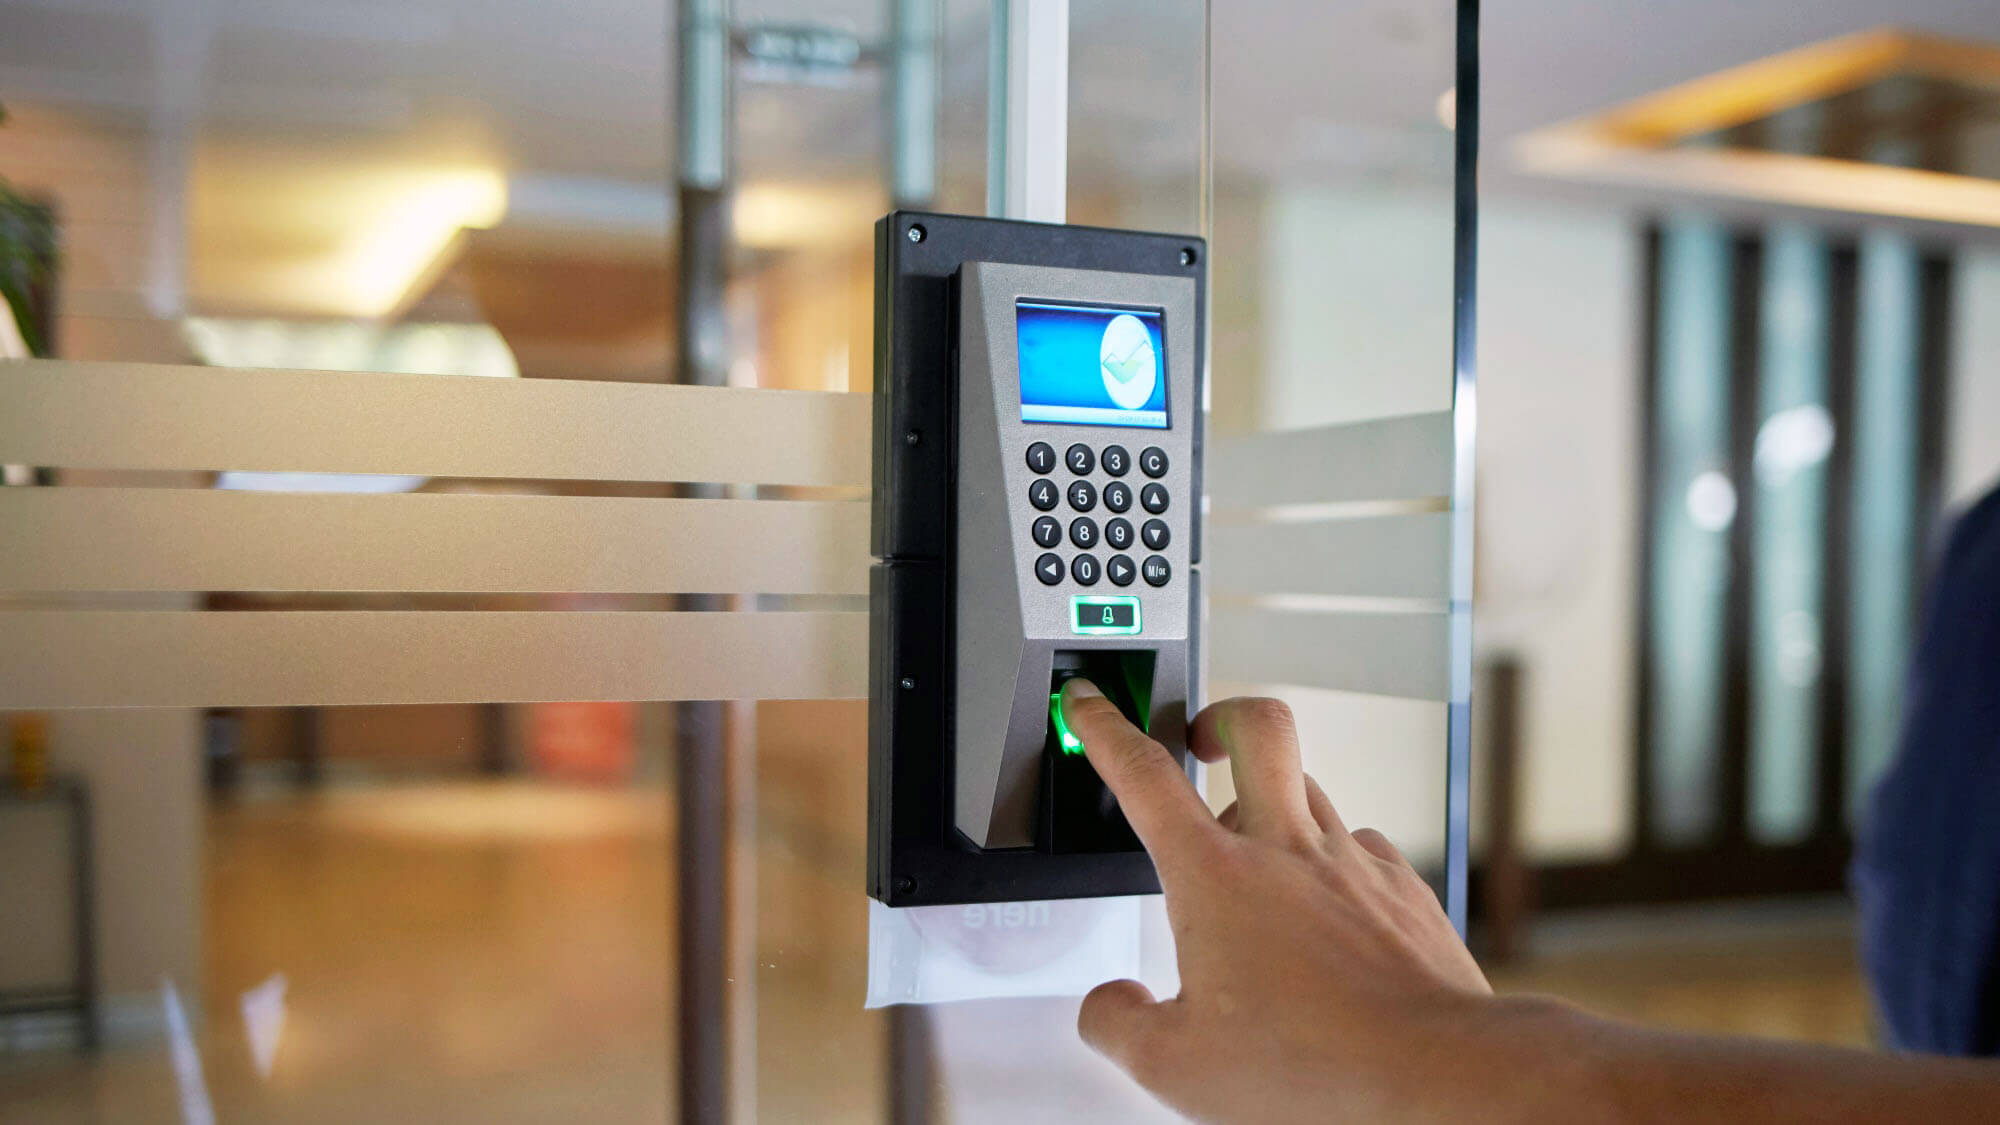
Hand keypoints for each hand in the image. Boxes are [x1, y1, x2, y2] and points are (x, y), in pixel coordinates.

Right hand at [1059, 680, 1496, 1122]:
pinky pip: (1362, 846)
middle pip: (1255, 729)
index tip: (1088, 702)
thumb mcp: (1174, 1066)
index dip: (1105, 728)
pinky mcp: (1404, 889)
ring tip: (1259, 852)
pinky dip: (1334, 861)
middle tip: (1202, 737)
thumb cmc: (1314, 1066)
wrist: (1434, 1072)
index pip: (1144, 775)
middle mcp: (1287, 851)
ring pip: (1309, 787)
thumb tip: (1109, 1006)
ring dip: (1275, 800)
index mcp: (1215, 877)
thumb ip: (1118, 1025)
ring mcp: (1353, 863)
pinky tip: (1329, 907)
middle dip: (1220, 716)